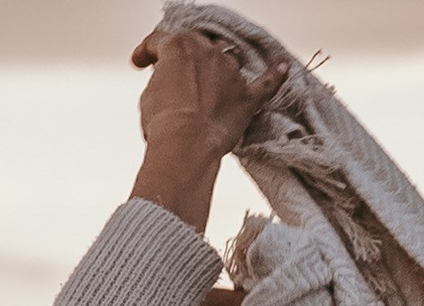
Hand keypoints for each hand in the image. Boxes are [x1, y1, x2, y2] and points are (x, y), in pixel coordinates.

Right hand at [131, 25, 286, 235]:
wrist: (186, 147)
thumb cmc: (164, 124)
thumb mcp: (149, 96)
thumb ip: (160, 81)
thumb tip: (168, 88)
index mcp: (178, 46)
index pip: (159, 41)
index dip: (147, 51)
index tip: (140, 63)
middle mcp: (207, 51)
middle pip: (196, 47)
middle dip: (185, 60)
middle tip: (175, 78)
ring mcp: (230, 73)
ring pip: (227, 62)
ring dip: (218, 71)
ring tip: (210, 86)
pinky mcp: (246, 98)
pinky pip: (267, 84)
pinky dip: (275, 76)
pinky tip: (282, 68)